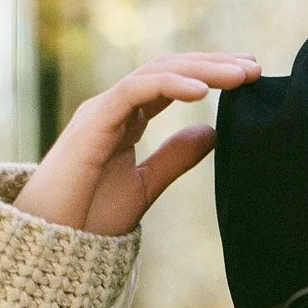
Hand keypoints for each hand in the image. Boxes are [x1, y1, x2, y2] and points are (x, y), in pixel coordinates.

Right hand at [14, 52, 261, 235]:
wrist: (51, 243)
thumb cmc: (89, 218)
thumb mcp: (145, 186)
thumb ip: (175, 158)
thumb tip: (213, 134)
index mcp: (126, 121)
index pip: (172, 84)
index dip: (209, 76)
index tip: (248, 79)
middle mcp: (114, 107)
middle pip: (169, 71)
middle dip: (213, 65)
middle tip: (255, 67)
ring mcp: (102, 110)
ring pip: (156, 73)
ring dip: (201, 70)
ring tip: (240, 75)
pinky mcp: (92, 121)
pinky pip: (134, 90)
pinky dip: (169, 85)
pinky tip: (202, 91)